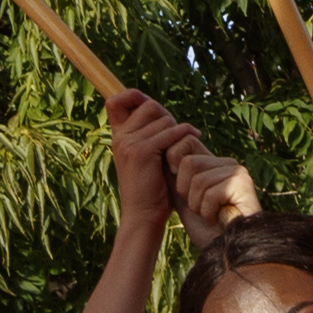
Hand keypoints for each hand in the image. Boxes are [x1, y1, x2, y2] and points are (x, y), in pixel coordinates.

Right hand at [101, 81, 196, 241]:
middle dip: (167, 117)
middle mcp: (120, 137)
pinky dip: (185, 133)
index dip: (134, 96)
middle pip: (149, 106)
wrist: (143, 216)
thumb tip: (162, 113)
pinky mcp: (143, 152)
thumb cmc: (149, 189)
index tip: (150, 108)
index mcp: (118, 137)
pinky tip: (195, 137)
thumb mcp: (145, 158)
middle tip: (176, 135)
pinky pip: (170, 132)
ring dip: (178, 129)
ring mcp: (130, 143)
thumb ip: (148, 136)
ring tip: (182, 144)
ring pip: (163, 119)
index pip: (117, 100)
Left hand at [161, 120, 257, 232]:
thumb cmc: (206, 229)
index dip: (174, 160)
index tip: (178, 186)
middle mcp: (226, 163)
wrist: (226, 252)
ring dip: (197, 205)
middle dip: (185, 191)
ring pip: (198, 179)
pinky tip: (217, 220)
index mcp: (212, 163)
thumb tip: (157, 151)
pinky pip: (211, 193)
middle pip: (188, 162)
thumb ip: (174, 176)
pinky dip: (208, 213)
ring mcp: (237, 172)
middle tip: (198, 208)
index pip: (186, 140)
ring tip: (209, 215)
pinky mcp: (243, 184)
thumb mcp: (183, 198)